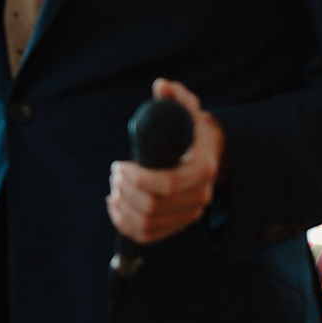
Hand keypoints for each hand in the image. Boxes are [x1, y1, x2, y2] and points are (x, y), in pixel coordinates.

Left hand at [106, 77, 222, 252]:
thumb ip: (175, 96)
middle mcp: (200, 196)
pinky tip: (114, 205)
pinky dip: (125, 225)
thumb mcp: (187, 108)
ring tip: (114, 187)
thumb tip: (162, 86)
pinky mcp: (177, 224)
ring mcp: (189, 214)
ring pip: (148, 224)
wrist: (207, 154)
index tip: (119, 164)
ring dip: (122, 207)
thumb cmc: (191, 129)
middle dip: (125, 190)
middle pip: (153, 207)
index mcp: (202, 170)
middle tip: (115, 173)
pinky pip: (148, 236)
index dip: (137, 177)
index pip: (167, 184)